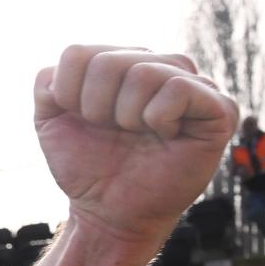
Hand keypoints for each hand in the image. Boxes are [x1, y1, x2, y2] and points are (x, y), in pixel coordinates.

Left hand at [34, 46, 237, 246]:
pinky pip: (179, 88)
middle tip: (112, 132)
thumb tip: (65, 64)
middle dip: (96, 109)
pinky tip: (165, 135)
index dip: (68, 95)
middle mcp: (158, 65)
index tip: (82, 121)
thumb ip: (47, 83)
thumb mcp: (50, 121)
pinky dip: (158, 118)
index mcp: (121, 62)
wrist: (109, 211)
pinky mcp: (218, 108)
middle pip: (107, 62)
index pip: (77, 54)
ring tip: (138, 134)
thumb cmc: (86, 165)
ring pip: (144, 72)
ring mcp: (191, 83)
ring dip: (127, 116)